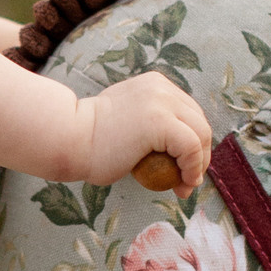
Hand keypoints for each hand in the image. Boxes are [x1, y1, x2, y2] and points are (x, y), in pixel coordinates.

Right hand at [74, 73, 214, 190]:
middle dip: (201, 155)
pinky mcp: (161, 121)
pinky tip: (182, 183)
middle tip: (188, 182)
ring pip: (202, 134)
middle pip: (200, 122)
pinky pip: (191, 147)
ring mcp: (162, 102)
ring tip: (185, 186)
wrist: (69, 139)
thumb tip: (171, 150)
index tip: (185, 168)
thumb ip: (150, 125)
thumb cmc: (90, 141)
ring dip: (199, 164)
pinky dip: (193, 168)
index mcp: (155, 85)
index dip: (194, 143)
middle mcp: (162, 88)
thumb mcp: (127, 122)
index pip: (189, 113)